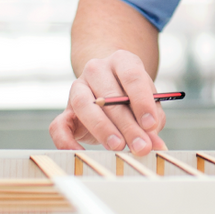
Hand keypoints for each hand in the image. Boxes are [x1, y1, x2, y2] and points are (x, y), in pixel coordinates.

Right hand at [49, 48, 167, 154]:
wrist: (109, 89)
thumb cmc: (133, 96)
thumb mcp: (149, 104)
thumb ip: (153, 121)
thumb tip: (156, 144)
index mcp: (122, 61)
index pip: (132, 76)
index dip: (142, 101)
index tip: (150, 125)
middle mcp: (97, 70)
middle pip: (109, 95)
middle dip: (127, 125)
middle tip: (140, 146)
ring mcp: (78, 87)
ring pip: (83, 105)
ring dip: (101, 128)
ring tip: (118, 146)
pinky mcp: (65, 110)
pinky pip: (59, 126)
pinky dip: (67, 142)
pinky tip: (82, 152)